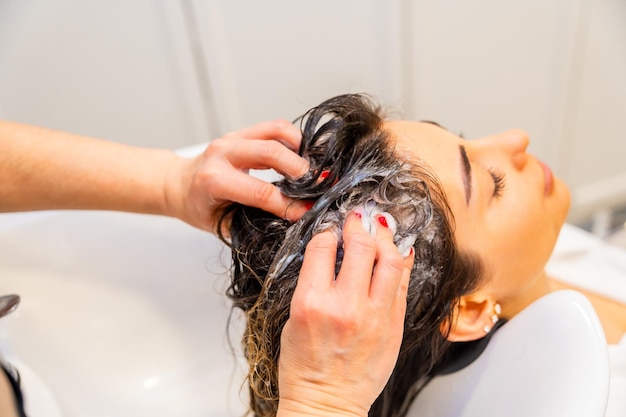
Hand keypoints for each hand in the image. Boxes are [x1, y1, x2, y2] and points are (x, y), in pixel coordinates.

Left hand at [164, 120, 309, 232]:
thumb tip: (288, 225)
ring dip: (301, 150)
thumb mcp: (220, 225)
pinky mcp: (243, 132)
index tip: (306, 213)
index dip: (288, 204)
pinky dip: (294, 140)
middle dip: (301, 172)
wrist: (179, 184)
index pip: (260, 192)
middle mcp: (223, 153)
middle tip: (319, 187)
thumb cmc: (198, 207)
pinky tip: (301, 158)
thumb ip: (252, 225)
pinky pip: (275, 128)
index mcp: (214, 180)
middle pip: (272, 152)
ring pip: (277, 131)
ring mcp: (233, 138)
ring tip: (312, 171)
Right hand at [277, 212, 413, 416]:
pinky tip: (399, 251)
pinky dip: (402, 262)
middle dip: (360, 225)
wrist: (326, 403)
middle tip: (358, 219)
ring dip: (386, 237)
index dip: (328, 232)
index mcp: (313, 303)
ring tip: (381, 229)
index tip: (331, 230)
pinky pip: (403, 284)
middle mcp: (346, 307)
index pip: (323, 247)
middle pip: (362, 247)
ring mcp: (375, 317)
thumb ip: (313, 281)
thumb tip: (332, 250)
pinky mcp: (393, 326)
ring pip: (391, 260)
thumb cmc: (304, 366)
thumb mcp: (294, 317)